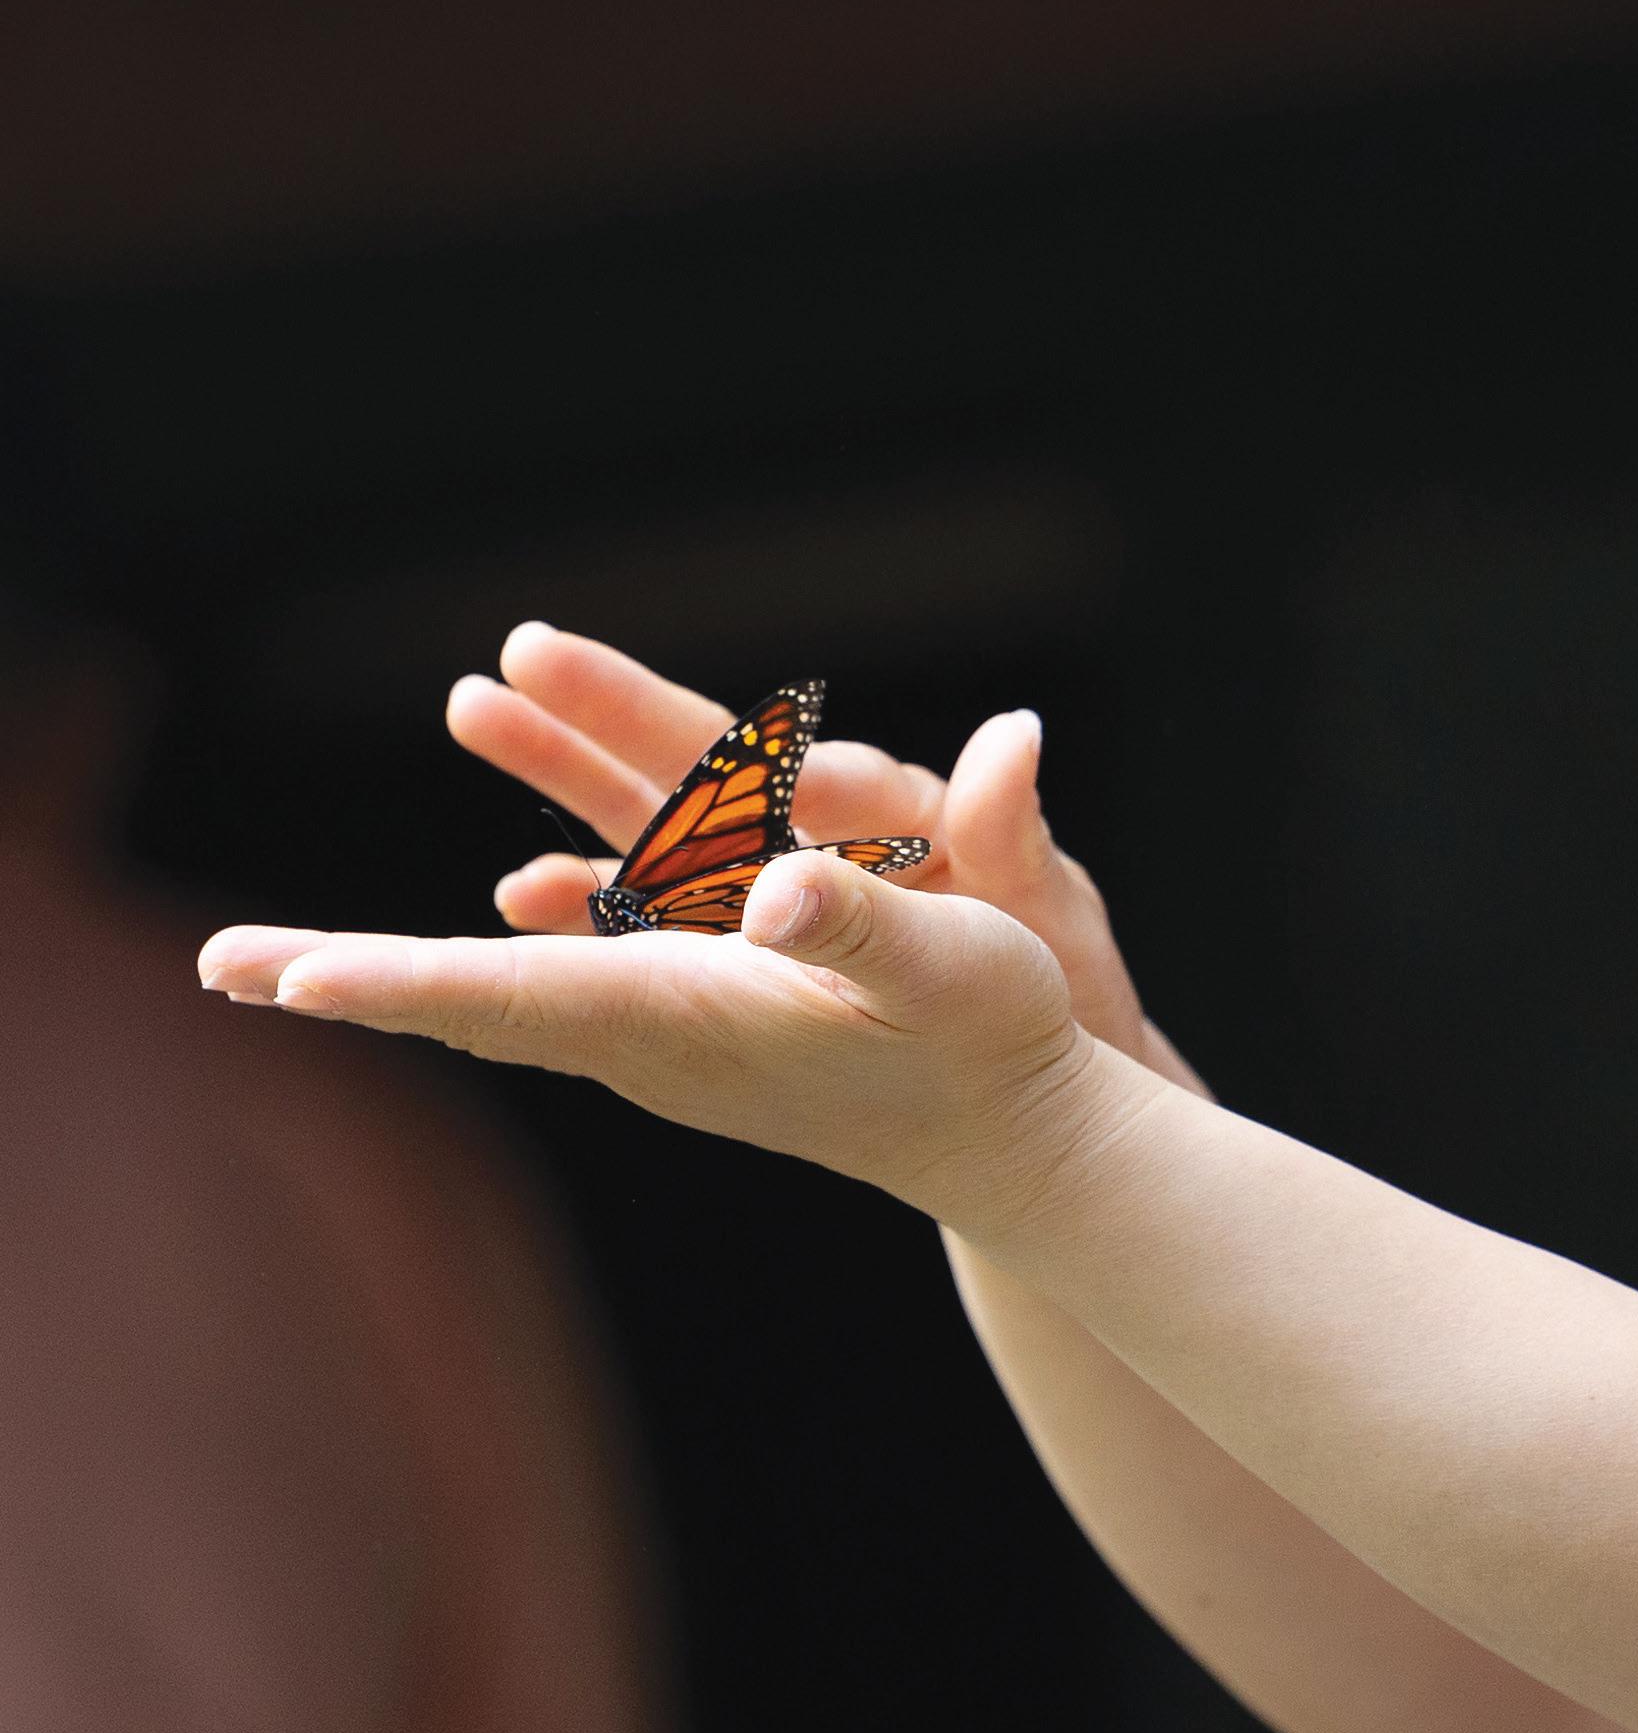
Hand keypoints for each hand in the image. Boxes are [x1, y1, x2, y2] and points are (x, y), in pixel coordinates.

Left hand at [197, 851, 1141, 1237]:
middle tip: (223, 968)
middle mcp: (663, 1040)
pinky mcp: (696, 1041)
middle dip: (354, 980)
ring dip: (400, 980)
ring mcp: (673, 1048)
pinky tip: (447, 971)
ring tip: (289, 971)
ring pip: (505, 1007)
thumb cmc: (999, 1045)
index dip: (404, 979)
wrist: (1024, 1148)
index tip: (294, 979)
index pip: (520, 996)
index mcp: (700, 1012)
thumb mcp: (951, 959)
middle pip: (478, 1010)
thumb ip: (865, 914)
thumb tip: (774, 889)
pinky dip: (474, 981)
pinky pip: (554, 1003)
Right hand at [448, 622, 1204, 1094]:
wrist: (1042, 1080)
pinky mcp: (748, 950)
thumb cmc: (1061, 983)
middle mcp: (826, 839)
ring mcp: (777, 891)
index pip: (816, 771)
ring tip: (480, 710)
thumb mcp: (1047, 910)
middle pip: (711, 767)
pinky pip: (653, 919)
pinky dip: (586, 907)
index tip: (693, 738)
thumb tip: (1014, 736)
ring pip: (661, 822)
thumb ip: (1010, 833)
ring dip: (575, 777)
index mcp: (902, 815)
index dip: (756, 751)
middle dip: (622, 712)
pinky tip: (515, 895)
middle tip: (527, 652)